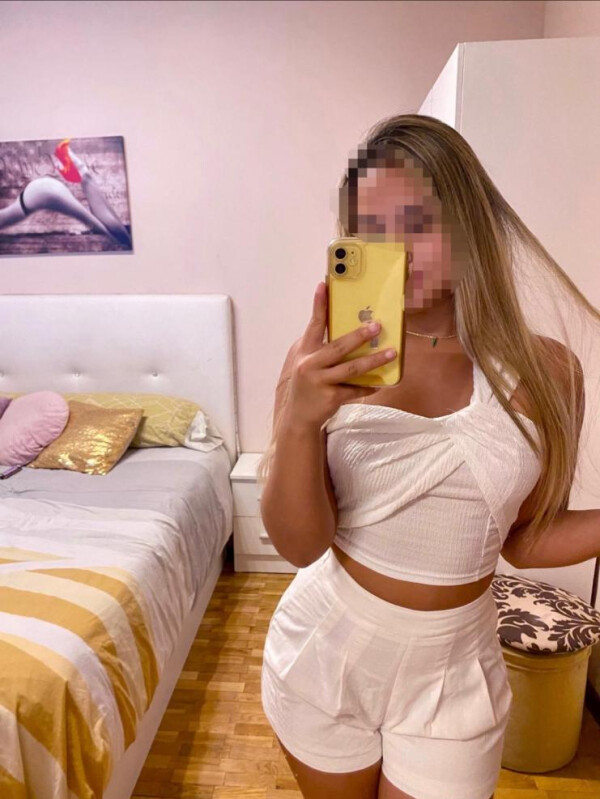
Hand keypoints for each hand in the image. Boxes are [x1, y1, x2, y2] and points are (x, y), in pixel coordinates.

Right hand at [277, 281, 395, 428]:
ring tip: (391, 353)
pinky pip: (354, 390)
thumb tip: (349, 331)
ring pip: (351, 369)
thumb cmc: (306, 384)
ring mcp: (320, 382)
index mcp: (304, 351)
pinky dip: (368, 387)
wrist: (298, 417)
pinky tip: (380, 383)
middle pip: (338, 347)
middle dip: (359, 336)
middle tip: (377, 326)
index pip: (313, 324)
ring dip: (374, 361)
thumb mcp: (306, 362)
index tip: (324, 285)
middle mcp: (310, 364)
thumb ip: (320, 347)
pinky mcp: (330, 398)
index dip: (319, 304)